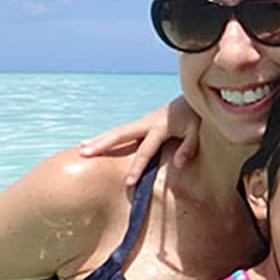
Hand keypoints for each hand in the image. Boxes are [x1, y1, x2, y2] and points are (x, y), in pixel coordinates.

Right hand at [79, 97, 201, 184]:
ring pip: (117, 131)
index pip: (146, 150)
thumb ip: (189, 146)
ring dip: (99, 139)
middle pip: (121, 134)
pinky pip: (121, 131)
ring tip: (80, 149)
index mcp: (161, 126)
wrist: (196, 97)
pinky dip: (106, 136)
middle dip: (103, 145)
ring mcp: (143, 121)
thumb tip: (178, 164)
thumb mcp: (199, 130)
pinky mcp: (143, 122)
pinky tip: (94, 142)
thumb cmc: (199, 116)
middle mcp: (148, 122)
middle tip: (84, 154)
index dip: (138, 167)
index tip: (129, 182)